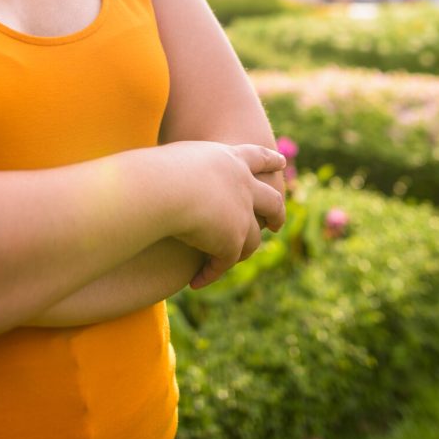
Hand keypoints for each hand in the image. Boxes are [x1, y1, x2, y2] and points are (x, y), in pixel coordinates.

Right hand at [165, 141, 284, 289]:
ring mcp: (242, 213)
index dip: (270, 160)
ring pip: (253, 238)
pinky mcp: (233, 240)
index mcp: (229, 159)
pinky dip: (210, 273)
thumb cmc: (156, 169)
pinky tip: (196, 281)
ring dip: (243, 251)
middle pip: (271, 199)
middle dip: (276, 213)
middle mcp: (244, 184)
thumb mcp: (175, 158)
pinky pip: (224, 262)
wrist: (163, 188)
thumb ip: (183, 166)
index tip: (282, 162)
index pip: (256, 156)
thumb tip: (169, 173)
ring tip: (232, 259)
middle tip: (276, 224)